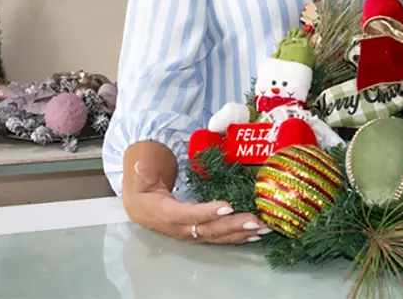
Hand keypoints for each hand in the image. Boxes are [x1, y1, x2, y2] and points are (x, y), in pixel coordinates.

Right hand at [123, 160, 269, 243]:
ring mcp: (193, 233)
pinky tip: (255, 234)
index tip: (227, 206)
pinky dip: (239, 237)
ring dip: (242, 233)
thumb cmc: (143, 191)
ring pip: (219, 236)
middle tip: (255, 220)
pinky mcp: (201, 234)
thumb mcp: (140, 179)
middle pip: (210, 229)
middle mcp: (182, 228)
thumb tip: (141, 165)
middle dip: (233, 226)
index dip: (208, 212)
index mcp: (167, 214)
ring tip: (263, 228)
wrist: (140, 209)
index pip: (189, 214)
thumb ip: (143, 173)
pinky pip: (221, 238)